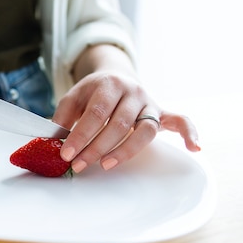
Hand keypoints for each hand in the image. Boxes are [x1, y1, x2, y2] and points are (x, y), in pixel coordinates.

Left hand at [53, 47, 199, 172]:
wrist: (115, 77)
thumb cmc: (92, 93)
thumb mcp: (73, 98)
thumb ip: (63, 116)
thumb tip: (48, 139)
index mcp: (109, 84)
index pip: (96, 112)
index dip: (81, 134)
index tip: (66, 153)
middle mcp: (133, 91)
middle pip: (119, 123)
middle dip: (97, 147)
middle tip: (80, 164)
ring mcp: (150, 103)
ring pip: (145, 130)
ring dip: (126, 150)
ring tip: (107, 165)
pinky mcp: (163, 113)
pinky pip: (182, 121)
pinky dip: (190, 133)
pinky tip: (195, 147)